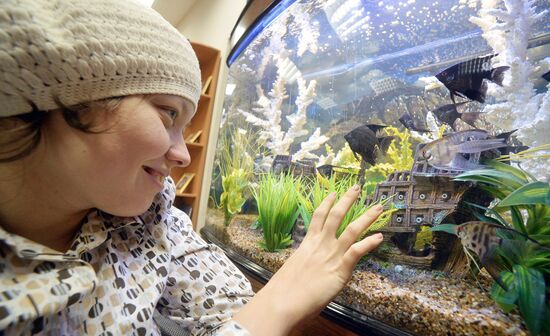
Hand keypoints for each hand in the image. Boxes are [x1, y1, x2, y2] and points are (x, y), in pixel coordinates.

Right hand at [234, 185, 383, 334]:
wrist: (283, 301)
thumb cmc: (283, 290)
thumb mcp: (293, 269)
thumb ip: (304, 263)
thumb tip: (307, 267)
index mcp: (308, 243)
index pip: (318, 217)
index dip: (327, 203)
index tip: (333, 193)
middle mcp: (320, 244)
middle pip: (336, 215)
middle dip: (348, 200)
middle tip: (357, 188)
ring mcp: (331, 254)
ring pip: (352, 229)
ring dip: (367, 217)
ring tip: (378, 207)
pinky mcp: (340, 268)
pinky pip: (358, 251)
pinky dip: (370, 243)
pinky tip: (380, 237)